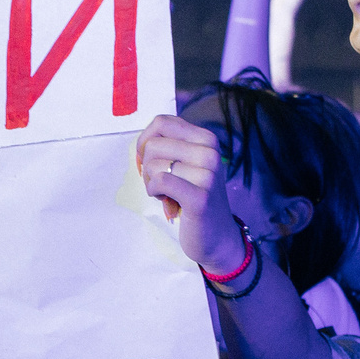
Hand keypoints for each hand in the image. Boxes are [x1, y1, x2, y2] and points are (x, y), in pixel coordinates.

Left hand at [134, 116, 247, 273]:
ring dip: (150, 182)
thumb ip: (169, 145)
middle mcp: (210, 152)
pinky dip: (153, 191)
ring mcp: (207, 174)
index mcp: (206, 139)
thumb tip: (141, 141)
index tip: (150, 161)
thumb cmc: (194, 198)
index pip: (161, 122)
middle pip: (153, 144)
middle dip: (146, 166)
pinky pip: (160, 181)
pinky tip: (164, 200)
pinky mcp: (200, 197)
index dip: (145, 141)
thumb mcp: (187, 164)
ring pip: (153, 164)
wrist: (218, 236)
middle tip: (161, 183)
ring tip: (166, 194)